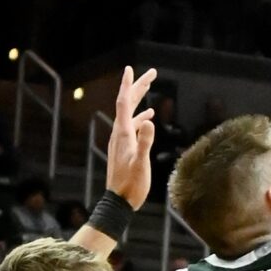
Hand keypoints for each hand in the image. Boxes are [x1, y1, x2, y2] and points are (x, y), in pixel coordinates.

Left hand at [103, 65, 156, 210]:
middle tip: (151, 72)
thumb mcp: (141, 164)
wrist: (119, 202)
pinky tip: (149, 116)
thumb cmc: (131, 185)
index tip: (130, 69)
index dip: (128, 85)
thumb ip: (145, 142)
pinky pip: (133, 125)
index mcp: (123, 134)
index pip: (124, 103)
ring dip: (140, 99)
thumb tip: (149, 121)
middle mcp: (120, 133)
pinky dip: (141, 117)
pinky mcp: (125, 147)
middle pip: (127, 104)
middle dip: (138, 87)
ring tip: (149, 87)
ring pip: (131, 113)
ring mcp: (122, 140)